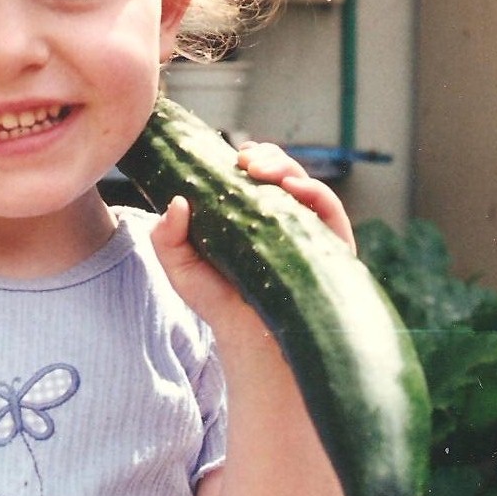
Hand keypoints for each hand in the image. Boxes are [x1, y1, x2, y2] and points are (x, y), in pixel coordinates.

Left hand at [149, 142, 353, 323]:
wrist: (249, 340)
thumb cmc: (216, 302)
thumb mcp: (179, 267)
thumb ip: (166, 236)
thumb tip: (177, 201)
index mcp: (252, 214)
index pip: (258, 175)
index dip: (252, 157)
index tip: (236, 154)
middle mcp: (283, 218)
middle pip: (284, 172)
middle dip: (269, 157)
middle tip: (245, 162)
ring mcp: (308, 230)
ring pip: (306, 184)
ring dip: (287, 168)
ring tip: (261, 170)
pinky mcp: (330, 246)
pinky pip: (330, 210)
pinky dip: (315, 191)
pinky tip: (293, 188)